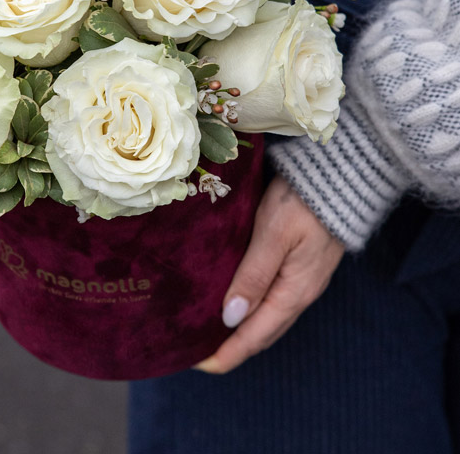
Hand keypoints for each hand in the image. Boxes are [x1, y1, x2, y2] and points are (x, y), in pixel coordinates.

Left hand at [195, 175, 344, 373]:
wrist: (341, 175)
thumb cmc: (303, 202)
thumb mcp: (274, 235)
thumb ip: (253, 275)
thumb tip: (230, 318)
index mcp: (293, 292)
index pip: (255, 335)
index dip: (227, 353)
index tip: (197, 364)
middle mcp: (300, 292)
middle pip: (263, 332)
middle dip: (232, 346)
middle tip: (197, 349)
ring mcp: (304, 279)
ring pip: (269, 316)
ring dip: (242, 328)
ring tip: (212, 328)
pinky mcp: (302, 263)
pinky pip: (274, 297)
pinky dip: (253, 307)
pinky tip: (237, 298)